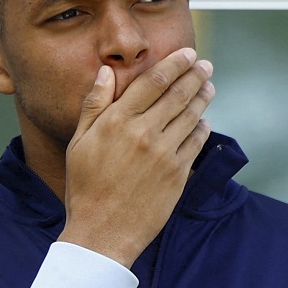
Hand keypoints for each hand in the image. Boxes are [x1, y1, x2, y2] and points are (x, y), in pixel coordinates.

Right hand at [57, 48, 214, 267]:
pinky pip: (196, 143)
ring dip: (203, 97)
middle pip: (178, 94)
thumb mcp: (78, 143)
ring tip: (208, 86)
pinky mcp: (177, 175)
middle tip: (205, 65)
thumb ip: (94, 104)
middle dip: (195, 75)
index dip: (174, 64)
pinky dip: (202, 128)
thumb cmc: (85, 188)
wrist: (102, 233)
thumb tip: (106, 72)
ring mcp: (164, 154)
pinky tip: (203, 121)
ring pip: (191, 116)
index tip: (187, 54)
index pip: (153, 81)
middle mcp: (144, 133)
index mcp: (117, 121)